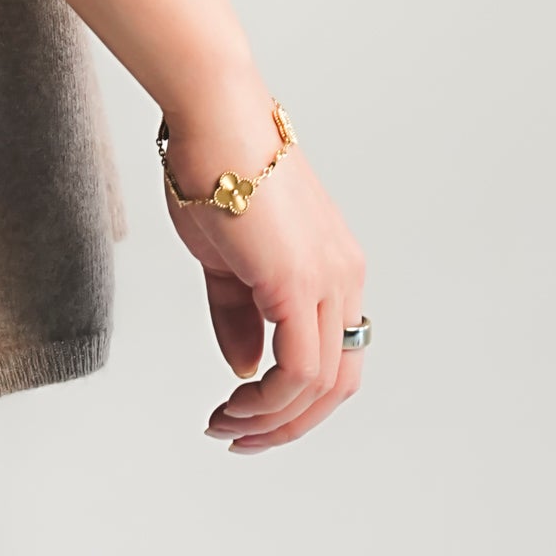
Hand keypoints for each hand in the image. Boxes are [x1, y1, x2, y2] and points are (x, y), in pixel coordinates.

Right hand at [162, 91, 368, 452]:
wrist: (211, 116)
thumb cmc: (213, 168)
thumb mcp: (224, 260)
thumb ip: (237, 317)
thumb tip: (244, 368)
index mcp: (333, 268)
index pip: (334, 357)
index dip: (296, 400)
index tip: (248, 414)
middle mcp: (344, 277)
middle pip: (338, 383)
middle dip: (290, 424)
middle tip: (241, 438)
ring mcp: (327, 279)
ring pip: (321, 385)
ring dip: (272, 419)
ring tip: (226, 425)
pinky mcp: (298, 281)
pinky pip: (298, 369)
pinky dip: (270, 400)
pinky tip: (234, 403)